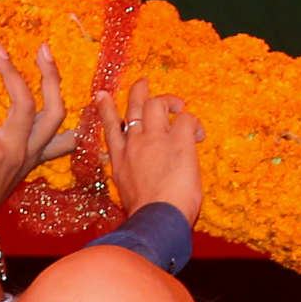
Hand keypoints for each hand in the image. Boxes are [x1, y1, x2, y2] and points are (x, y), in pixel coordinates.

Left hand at [0, 42, 70, 245]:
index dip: (64, 97)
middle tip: (42, 48)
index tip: (54, 64)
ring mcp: (12, 153)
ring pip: (25, 103)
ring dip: (11, 73)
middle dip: (51, 76)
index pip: (61, 128)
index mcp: (29, 155)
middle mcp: (27, 152)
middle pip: (54, 109)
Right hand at [108, 76, 203, 229]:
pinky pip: (186, 118)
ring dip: (169, 100)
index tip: (102, 95)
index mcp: (120, 161)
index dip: (105, 109)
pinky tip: (198, 136)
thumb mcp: (128, 195)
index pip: (110, 128)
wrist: (154, 220)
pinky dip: (193, 123)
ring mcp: (155, 139)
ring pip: (156, 103)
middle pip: (134, 107)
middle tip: (144, 82)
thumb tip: (145, 182)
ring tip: (179, 107)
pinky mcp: (178, 141)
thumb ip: (133, 180)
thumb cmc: (145, 217)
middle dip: (139, 91)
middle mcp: (134, 145)